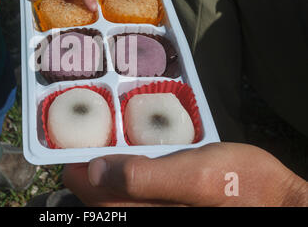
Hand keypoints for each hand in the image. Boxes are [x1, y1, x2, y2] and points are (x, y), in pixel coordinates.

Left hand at [63, 143, 307, 205]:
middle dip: (89, 165)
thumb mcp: (193, 176)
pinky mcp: (167, 201)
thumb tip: (94, 172)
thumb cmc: (239, 186)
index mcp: (142, 209)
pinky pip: (136, 186)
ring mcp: (155, 207)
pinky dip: (127, 168)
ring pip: (116, 188)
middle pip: (99, 192)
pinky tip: (133, 151)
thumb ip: (143, 177)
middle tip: (88, 136)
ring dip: (107, 165)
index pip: (90, 192)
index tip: (72, 143)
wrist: (274, 200)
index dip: (76, 167)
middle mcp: (143, 212)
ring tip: (107, 140)